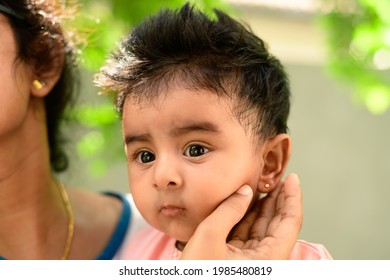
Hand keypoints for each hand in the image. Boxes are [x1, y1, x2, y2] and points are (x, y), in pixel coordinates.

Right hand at [181, 173, 301, 258]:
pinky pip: (248, 234)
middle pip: (279, 225)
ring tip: (265, 187)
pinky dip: (248, 218)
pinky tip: (247, 203)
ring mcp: (252, 261)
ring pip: (263, 229)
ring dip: (264, 207)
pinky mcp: (239, 261)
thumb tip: (245, 191)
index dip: (292, 198)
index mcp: (269, 260)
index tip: (292, 179)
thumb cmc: (198, 273)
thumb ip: (229, 210)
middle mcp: (265, 261)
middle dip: (279, 200)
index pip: (290, 223)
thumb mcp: (210, 237)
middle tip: (278, 179)